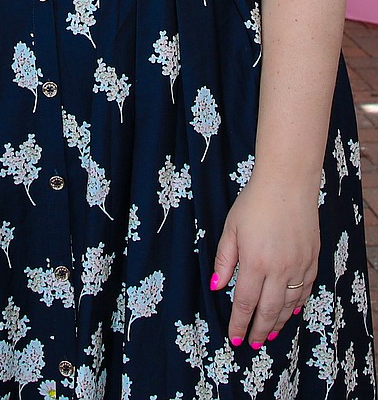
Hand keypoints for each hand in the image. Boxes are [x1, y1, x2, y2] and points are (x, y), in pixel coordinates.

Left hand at [210, 175, 317, 348]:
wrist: (288, 184)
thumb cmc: (254, 202)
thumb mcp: (231, 229)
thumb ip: (224, 260)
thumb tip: (216, 286)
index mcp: (255, 262)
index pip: (245, 303)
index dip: (239, 323)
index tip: (234, 338)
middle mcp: (279, 270)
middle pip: (268, 310)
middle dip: (258, 330)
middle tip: (251, 344)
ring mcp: (298, 266)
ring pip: (288, 305)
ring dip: (278, 323)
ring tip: (268, 334)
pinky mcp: (312, 260)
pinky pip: (304, 291)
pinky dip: (296, 306)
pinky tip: (290, 312)